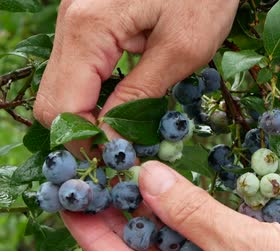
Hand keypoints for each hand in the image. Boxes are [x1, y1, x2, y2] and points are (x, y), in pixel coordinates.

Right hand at [33, 0, 238, 139]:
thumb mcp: (181, 49)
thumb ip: (140, 95)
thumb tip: (112, 138)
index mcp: (88, 28)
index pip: (62, 106)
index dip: (86, 142)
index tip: (117, 161)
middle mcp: (70, 20)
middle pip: (53, 97)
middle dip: (83, 131)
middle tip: (120, 151)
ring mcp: (76, 17)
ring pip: (64, 84)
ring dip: (89, 113)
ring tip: (123, 132)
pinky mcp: (89, 19)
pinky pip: (79, 67)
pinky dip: (95, 92)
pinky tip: (122, 103)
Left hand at [63, 161, 279, 250]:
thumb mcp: (248, 248)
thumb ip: (193, 214)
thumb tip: (145, 178)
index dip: (96, 232)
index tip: (70, 196)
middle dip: (124, 217)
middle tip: (101, 174)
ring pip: (176, 249)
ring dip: (160, 213)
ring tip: (134, 175)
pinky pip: (205, 245)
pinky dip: (193, 217)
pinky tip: (183, 190)